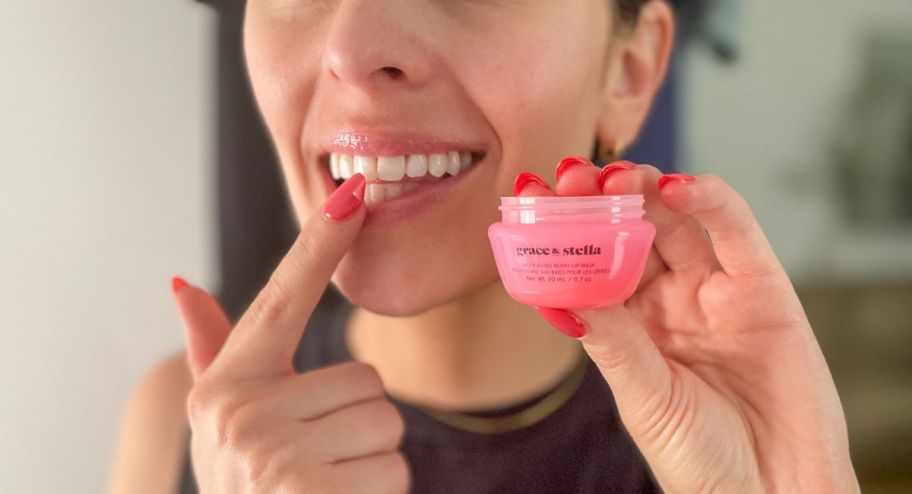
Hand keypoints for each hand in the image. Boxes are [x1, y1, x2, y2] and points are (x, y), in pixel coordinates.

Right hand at [172, 175, 409, 493]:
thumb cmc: (242, 483)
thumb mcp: (218, 418)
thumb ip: (212, 347)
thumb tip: (181, 283)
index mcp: (229, 385)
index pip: (280, 298)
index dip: (318, 243)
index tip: (352, 192)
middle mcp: (242, 414)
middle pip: (367, 383)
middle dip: (359, 425)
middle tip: (322, 458)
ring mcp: (272, 455)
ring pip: (386, 425)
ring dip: (372, 462)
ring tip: (328, 483)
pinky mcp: (308, 493)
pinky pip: (393, 472)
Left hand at [522, 159, 858, 492]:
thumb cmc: (699, 457)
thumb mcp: (643, 396)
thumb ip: (611, 342)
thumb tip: (560, 291)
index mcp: (631, 323)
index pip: (593, 259)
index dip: (565, 226)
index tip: (531, 194)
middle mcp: (671, 299)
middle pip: (632, 230)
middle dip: (600, 198)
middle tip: (571, 175)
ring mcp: (716, 291)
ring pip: (678, 222)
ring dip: (647, 189)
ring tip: (616, 176)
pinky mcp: (764, 290)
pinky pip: (737, 233)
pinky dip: (711, 202)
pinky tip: (677, 186)